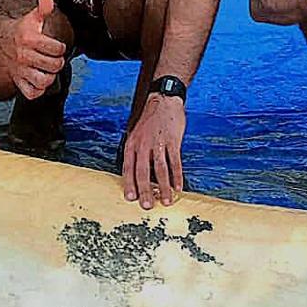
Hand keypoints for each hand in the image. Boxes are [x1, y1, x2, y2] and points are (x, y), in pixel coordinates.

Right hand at [0, 0, 66, 98]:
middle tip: (53, 58)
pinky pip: (31, 93)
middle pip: (54, 66)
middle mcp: (25, 57)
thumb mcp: (32, 18)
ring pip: (43, 81)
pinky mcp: (18, 82)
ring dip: (49, 77)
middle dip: (57, 62)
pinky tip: (38, 81)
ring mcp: (21, 71)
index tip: (57, 47)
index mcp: (30, 40)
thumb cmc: (20, 30)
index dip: (60, 48)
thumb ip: (43, 8)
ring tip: (47, 70)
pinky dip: (38, 90)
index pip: (57, 49)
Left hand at [121, 94, 186, 208]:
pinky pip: (174, 162)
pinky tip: (178, 186)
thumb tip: (137, 174)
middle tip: (147, 206)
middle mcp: (143, 145)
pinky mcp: (172, 141)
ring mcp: (158, 143)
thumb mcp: (136, 134)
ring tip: (166, 201)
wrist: (163, 100)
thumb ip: (136, 152)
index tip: (131, 198)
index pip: (128, 168)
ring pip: (159, 170)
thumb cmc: (150, 120)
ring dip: (163, 187)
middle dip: (145, 191)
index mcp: (132, 144)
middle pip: (142, 172)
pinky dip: (177, 176)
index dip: (129, 184)